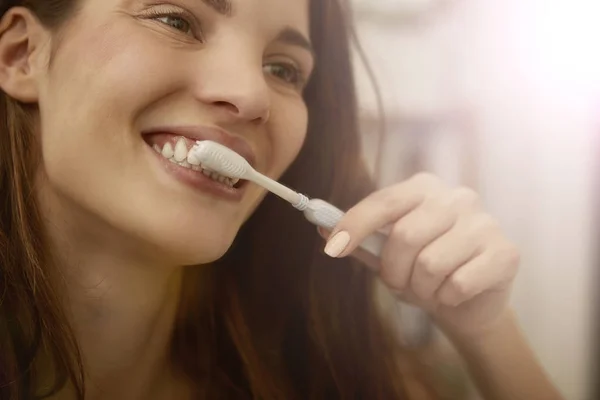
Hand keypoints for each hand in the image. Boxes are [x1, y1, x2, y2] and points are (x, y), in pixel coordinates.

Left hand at [321, 173, 519, 338]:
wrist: (467, 303)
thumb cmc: (422, 271)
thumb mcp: (385, 255)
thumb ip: (358, 241)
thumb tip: (321, 229)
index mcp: (424, 188)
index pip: (384, 201)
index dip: (355, 224)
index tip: (333, 247)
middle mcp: (457, 197)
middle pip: (405, 235)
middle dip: (393, 271)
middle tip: (399, 283)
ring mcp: (485, 222)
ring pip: (430, 264)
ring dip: (421, 289)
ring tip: (429, 289)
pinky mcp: (506, 252)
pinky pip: (459, 283)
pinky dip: (446, 298)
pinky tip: (454, 293)